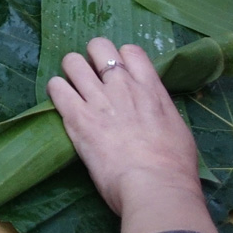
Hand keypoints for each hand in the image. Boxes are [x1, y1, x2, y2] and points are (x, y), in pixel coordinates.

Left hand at [46, 38, 220, 232]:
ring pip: (72, 62)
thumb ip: (159, 111)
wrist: (155, 185)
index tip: (117, 73)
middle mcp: (122, 86)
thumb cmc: (174, 168)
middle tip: (91, 77)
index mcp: (151, 89)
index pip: (131, 51)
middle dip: (92, 57)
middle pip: (98, 46)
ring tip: (72, 88)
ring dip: (70, 72)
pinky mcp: (76, 116)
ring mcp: (98, 99)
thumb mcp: (177, 129)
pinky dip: (55, 90)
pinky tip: (60, 102)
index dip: (121, 58)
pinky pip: (56, 87)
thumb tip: (152, 111)